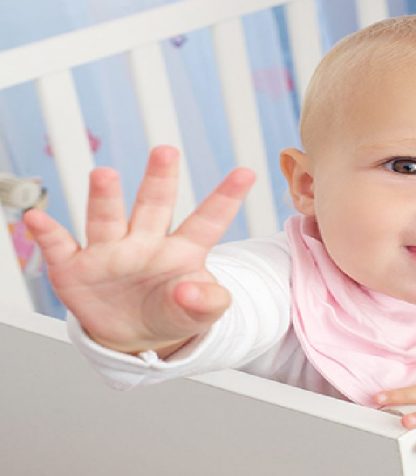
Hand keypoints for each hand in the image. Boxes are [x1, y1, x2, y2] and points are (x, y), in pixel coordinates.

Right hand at [24, 146, 254, 355]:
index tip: (246, 173)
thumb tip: (191, 290)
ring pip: (108, 218)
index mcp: (182, 250)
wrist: (133, 334)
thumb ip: (206, 303)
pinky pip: (60, 247)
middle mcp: (145, 241)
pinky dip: (48, 234)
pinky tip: (38, 219)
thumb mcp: (198, 313)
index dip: (225, 198)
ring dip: (105, 198)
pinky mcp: (76, 267)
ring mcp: (110, 251)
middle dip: (159, 179)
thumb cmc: (172, 312)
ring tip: (105, 175)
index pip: (207, 221)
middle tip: (167, 152)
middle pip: (153, 205)